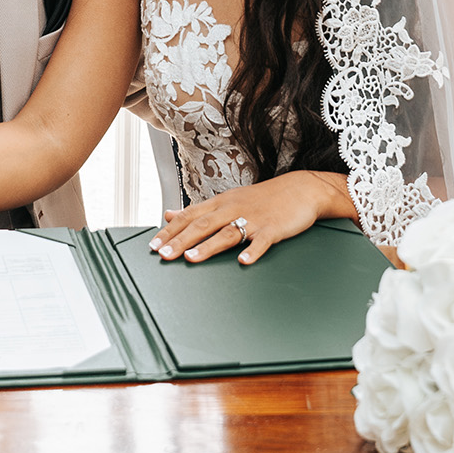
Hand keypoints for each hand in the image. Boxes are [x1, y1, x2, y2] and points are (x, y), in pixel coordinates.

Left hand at [150, 171, 347, 265]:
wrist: (300, 189)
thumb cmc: (262, 198)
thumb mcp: (228, 199)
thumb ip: (199, 209)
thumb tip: (169, 214)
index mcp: (221, 203)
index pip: (190, 215)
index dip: (170, 230)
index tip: (153, 244)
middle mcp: (233, 209)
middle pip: (203, 224)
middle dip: (181, 240)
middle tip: (163, 254)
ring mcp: (254, 219)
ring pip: (227, 232)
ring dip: (208, 246)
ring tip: (191, 258)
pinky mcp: (274, 229)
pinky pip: (262, 241)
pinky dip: (252, 252)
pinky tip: (243, 262)